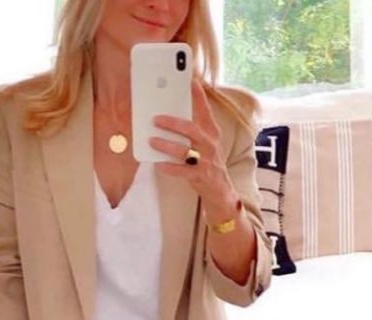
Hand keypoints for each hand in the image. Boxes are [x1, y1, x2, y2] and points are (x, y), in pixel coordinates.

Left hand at [149, 78, 233, 206]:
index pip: (205, 110)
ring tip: (152, 140)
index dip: (198, 96)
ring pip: (183, 150)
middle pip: (190, 129)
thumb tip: (171, 114)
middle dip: (172, 123)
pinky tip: (158, 163)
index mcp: (211, 131)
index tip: (191, 81)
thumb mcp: (207, 140)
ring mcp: (205, 160)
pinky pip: (180, 170)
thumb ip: (195, 127)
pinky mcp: (198, 175)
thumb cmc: (208, 159)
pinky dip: (168, 167)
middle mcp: (209, 144)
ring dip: (165, 145)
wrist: (219, 186)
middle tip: (155, 119)